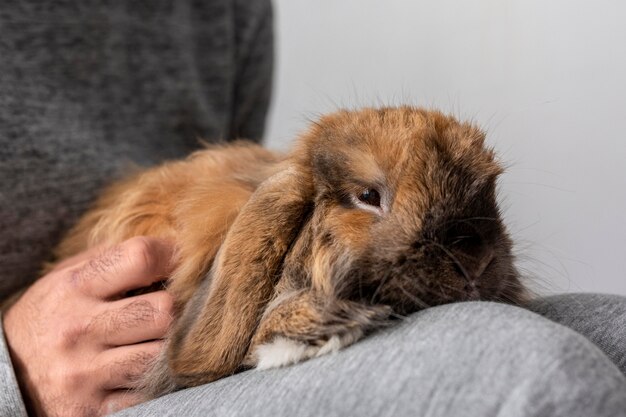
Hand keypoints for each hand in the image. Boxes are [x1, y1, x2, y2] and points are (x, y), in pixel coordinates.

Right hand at [2, 237, 175, 416]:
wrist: (5, 377)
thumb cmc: (50, 317)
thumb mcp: (65, 278)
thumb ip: (111, 258)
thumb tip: (167, 243)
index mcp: (74, 288)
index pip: (140, 258)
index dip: (173, 254)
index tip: (182, 261)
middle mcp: (78, 329)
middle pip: (163, 311)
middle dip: (178, 307)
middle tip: (178, 307)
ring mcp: (85, 374)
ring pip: (161, 355)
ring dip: (171, 346)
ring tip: (163, 338)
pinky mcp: (92, 410)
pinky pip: (148, 394)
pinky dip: (156, 382)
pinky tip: (147, 369)